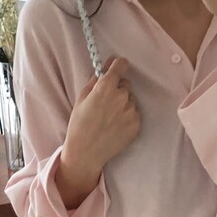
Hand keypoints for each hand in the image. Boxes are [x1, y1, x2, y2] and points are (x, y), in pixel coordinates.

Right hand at [58, 56, 139, 200]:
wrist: (87, 152)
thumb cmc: (80, 124)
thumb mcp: (82, 97)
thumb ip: (96, 80)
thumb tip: (106, 68)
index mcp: (106, 87)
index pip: (121, 65)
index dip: (118, 66)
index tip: (117, 68)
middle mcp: (122, 97)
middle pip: (126, 84)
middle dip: (118, 89)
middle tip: (106, 103)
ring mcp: (131, 111)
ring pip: (130, 100)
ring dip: (123, 104)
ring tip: (110, 117)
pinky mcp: (137, 124)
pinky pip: (134, 113)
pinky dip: (127, 117)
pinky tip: (116, 125)